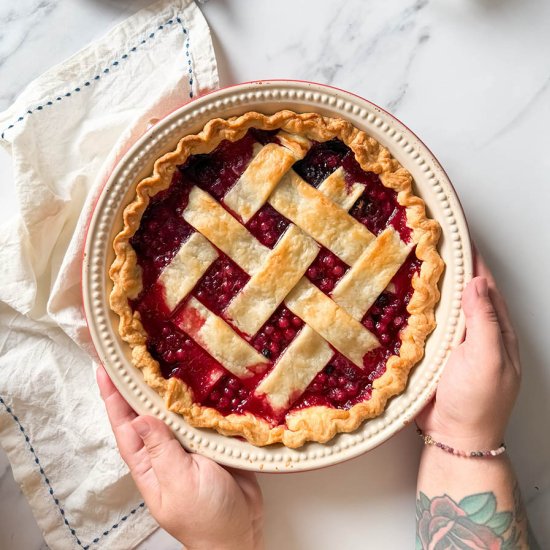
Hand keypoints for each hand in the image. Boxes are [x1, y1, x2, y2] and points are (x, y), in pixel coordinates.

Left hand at [96, 366, 262, 549]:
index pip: (125, 425)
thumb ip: (161, 450)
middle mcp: (165, 449)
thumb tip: (139, 417)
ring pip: (175, 409)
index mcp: (148, 463)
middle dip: (139, 383)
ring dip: (169, 385)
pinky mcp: (211, 440)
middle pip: (148, 410)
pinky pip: (201, 413)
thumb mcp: (179, 483)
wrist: (240, 531)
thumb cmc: (205, 516)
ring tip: (165, 354)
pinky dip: (199, 396)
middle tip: (136, 349)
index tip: (105, 368)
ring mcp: (188, 444)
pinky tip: (201, 377)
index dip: (113, 396)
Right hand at [416, 253, 520, 449]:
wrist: (454, 436)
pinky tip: (402, 295)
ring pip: (440, 304)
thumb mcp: (487, 360)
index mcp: (497, 329)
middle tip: (428, 239)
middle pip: (461, 290)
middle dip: (448, 265)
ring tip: (413, 259)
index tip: (457, 234)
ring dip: (429, 284)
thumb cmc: (477, 402)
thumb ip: (485, 321)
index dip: (473, 258)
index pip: (485, 284)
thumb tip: (477, 282)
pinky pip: (423, 322)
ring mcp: (452, 340)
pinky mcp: (431, 350)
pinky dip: (414, 306)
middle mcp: (475, 330)